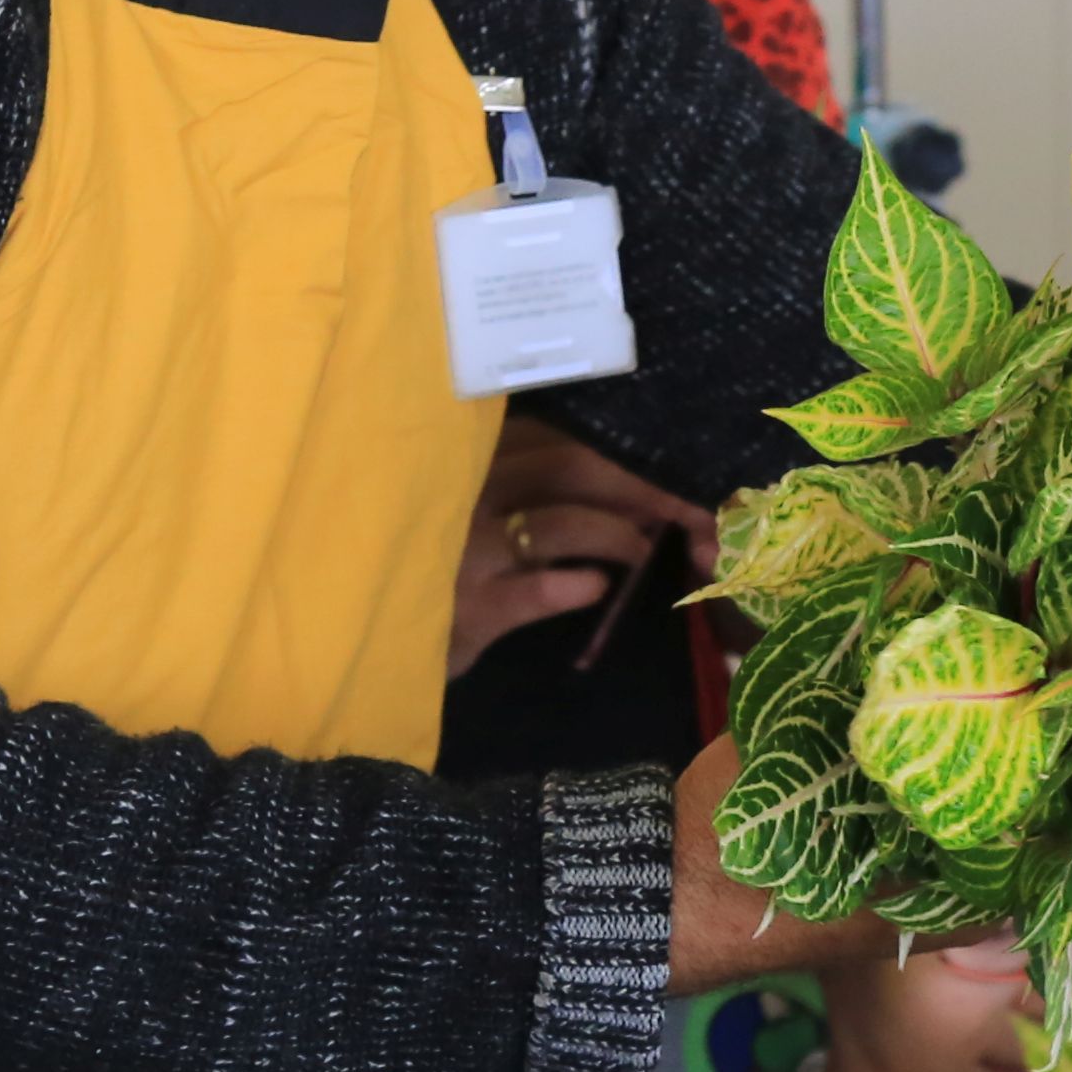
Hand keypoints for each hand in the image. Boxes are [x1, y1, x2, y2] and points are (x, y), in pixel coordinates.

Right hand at [454, 419, 701, 674]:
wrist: (378, 633)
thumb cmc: (440, 567)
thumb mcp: (481, 516)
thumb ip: (546, 494)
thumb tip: (641, 500)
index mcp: (479, 458)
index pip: (568, 438)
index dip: (633, 456)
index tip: (681, 477)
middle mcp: (470, 491)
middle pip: (575, 467)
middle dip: (647, 491)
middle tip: (693, 517)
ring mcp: (467, 550)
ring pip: (562, 522)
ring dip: (619, 535)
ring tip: (644, 554)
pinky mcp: (468, 609)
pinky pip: (536, 589)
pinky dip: (577, 586)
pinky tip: (596, 589)